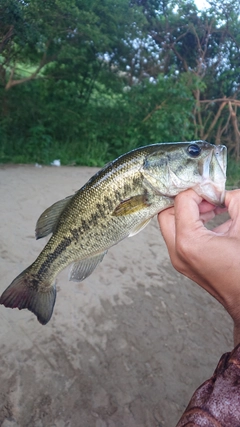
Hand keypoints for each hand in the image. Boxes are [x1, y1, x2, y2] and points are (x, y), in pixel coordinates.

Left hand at [158, 189, 239, 345]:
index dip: (198, 190)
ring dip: (191, 212)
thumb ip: (235, 202)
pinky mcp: (186, 264)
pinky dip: (195, 225)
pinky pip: (182, 237)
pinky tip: (217, 220)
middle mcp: (178, 252)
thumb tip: (227, 191)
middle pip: (167, 213)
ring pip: (173, 225)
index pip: (181, 202)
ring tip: (216, 207)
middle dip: (187, 200)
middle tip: (208, 196)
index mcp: (188, 242)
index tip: (213, 188)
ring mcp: (180, 260)